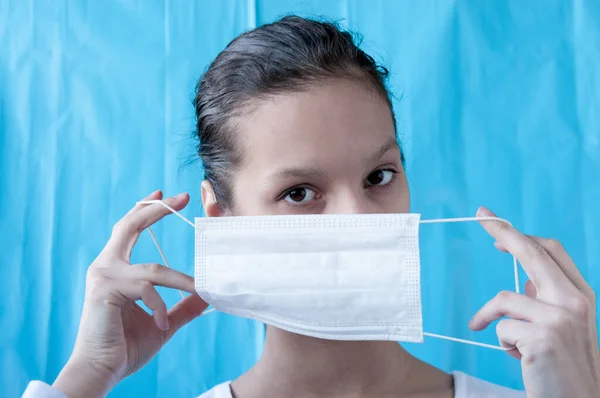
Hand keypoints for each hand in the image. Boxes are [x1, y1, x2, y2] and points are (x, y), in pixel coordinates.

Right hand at [53, 190, 207, 397]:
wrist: (101, 370)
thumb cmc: (125, 346)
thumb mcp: (163, 320)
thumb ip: (183, 306)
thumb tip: (207, 295)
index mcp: (115, 268)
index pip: (130, 229)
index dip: (146, 211)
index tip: (162, 195)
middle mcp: (105, 266)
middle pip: (131, 226)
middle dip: (157, 210)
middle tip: (183, 196)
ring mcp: (103, 276)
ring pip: (153, 268)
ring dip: (180, 280)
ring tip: (200, 289)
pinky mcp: (105, 290)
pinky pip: (146, 288)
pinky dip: (160, 305)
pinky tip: (161, 323)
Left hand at [470, 207, 599, 397]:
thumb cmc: (564, 366)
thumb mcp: (563, 328)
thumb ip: (547, 302)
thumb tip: (523, 283)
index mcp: (581, 295)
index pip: (551, 250)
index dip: (522, 235)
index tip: (496, 226)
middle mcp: (575, 301)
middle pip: (532, 252)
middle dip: (503, 230)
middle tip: (480, 213)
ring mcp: (560, 319)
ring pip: (504, 299)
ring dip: (493, 320)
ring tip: (506, 343)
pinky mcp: (542, 338)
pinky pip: (501, 328)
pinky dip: (502, 343)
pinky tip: (519, 359)